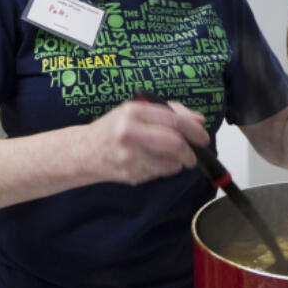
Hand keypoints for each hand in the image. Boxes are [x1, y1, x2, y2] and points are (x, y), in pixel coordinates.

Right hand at [88, 98, 209, 184]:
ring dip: (178, 161)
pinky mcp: (131, 175)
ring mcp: (129, 157)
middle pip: (174, 144)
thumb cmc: (113, 129)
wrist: (85, 152)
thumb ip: (169, 112)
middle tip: (193, 154)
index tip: (203, 136)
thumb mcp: (137, 111)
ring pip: (171, 163)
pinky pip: (161, 173)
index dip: (194, 130)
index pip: (173, 121)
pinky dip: (165, 169)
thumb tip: (198, 120)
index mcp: (133, 113)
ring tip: (172, 156)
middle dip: (190, 151)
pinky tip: (155, 162)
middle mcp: (130, 133)